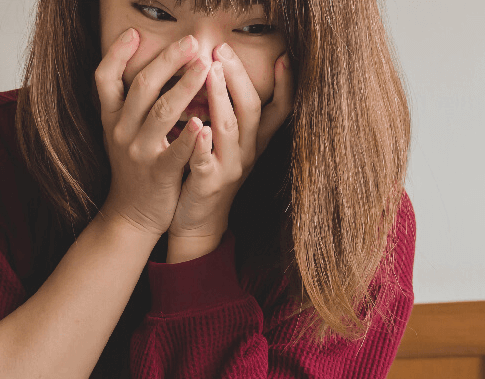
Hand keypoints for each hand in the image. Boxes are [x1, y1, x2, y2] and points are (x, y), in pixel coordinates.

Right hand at [93, 29, 210, 237]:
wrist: (130, 214)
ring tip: (206, 66)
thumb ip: (128, 101)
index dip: (116, 53)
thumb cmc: (133, 167)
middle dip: (169, 60)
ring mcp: (139, 152)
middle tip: (192, 42)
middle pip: (142, 86)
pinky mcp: (159, 174)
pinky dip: (189, 138)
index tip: (134, 32)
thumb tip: (145, 62)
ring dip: (185, 86)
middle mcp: (121, 131)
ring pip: (162, 112)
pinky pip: (175, 152)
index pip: (104, 78)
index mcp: (111, 117)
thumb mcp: (120, 131)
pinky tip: (204, 124)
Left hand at [167, 44, 294, 254]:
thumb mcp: (230, 143)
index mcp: (254, 141)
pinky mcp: (207, 184)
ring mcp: (229, 169)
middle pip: (251, 109)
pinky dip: (203, 143)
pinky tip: (198, 126)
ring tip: (211, 73)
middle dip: (238, 77)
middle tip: (223, 50)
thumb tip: (228, 70)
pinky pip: (206, 161)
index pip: (280, 110)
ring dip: (221, 99)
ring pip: (229, 129)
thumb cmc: (210, 173)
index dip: (286, 85)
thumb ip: (232, 113)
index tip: (283, 57)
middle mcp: (247, 153)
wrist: (198, 222)